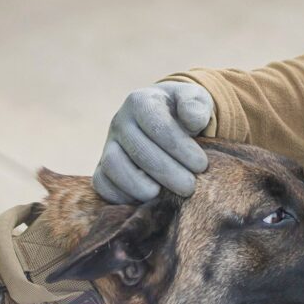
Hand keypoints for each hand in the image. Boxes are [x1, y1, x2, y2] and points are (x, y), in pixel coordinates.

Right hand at [94, 81, 213, 202]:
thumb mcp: (196, 100)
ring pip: (114, 166)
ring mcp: (108, 145)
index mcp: (141, 101)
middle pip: (139, 150)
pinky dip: (121, 196)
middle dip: (167, 172)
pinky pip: (103, 184)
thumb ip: (196, 105)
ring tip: (163, 197)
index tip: (201, 165)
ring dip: (140, 186)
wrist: (166, 124)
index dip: (180, 148)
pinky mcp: (102, 168)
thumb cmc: (183, 114)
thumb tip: (192, 120)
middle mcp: (120, 121)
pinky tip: (146, 202)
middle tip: (189, 187)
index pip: (158, 126)